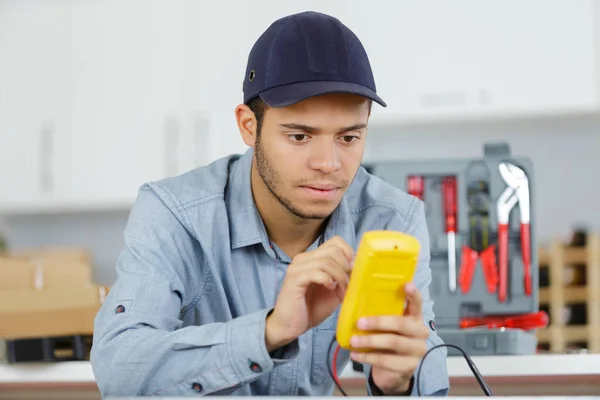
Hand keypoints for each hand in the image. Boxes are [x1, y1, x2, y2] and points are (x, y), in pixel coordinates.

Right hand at [265, 236, 353, 351]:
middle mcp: (304, 258)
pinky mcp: (294, 280)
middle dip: (345, 267)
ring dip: (339, 276)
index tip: (354, 269)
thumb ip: (343, 277)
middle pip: (333, 250)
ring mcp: (297, 268)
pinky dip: (327, 280)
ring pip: (326, 261)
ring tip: (341, 290)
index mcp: (313, 258)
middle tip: (348, 284)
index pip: (335, 242)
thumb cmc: (311, 308)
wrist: (290, 326)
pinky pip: (316, 272)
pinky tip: (330, 289)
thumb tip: (358, 266)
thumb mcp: (334, 291)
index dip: (348, 252)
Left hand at [349, 282, 428, 394]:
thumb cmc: (389, 340)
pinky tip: (356, 354)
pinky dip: (368, 357)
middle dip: (378, 322)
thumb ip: (380, 313)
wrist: (394, 371)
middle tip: (359, 322)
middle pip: (401, 324)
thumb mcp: (387, 326)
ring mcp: (417, 350)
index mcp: (415, 318)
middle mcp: (420, 332)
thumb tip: (355, 296)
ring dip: (370, 341)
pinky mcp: (408, 366)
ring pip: (393, 342)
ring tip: (354, 341)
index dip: (413, 294)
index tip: (406, 284)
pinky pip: (386, 360)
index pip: (417, 303)